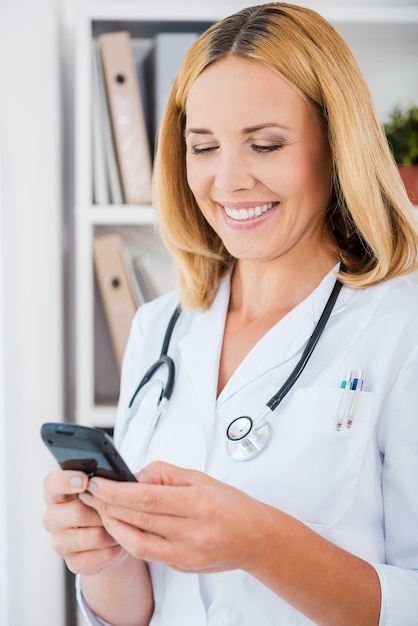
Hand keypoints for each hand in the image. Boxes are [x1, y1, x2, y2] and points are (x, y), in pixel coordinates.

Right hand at [42, 470, 127, 574]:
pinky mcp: (72, 563)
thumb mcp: (104, 485)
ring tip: (123, 525)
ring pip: (94, 537)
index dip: (68, 481)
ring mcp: (59, 543)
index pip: (53, 483)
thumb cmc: (105, 502)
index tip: (85, 480)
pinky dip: (115, 549)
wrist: (110, 534)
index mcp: (55, 492)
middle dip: (106, 511)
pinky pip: (100, 557)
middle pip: (79, 513)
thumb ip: (104, 479)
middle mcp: (52, 517)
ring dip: (114, 531)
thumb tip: (115, 481)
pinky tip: (117, 542)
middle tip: (120, 508)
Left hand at [78, 461, 270, 573]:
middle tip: (89, 493)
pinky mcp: (183, 568)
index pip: (147, 498)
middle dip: (107, 505)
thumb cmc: (231, 504)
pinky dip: (129, 539)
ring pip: (137, 542)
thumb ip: (165, 474)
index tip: (97, 483)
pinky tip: (120, 526)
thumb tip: (134, 475)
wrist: (256, 538)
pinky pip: (148, 554)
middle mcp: (193, 532)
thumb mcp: (201, 478)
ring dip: (112, 526)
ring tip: (99, 510)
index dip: (116, 491)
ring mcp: (187, 555)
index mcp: (199, 504)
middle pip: (138, 519)